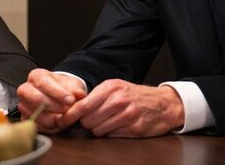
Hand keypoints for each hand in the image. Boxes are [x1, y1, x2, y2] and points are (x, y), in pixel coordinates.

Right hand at [16, 68, 86, 132]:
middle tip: (68, 110)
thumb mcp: (72, 85)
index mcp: (36, 76)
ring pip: (36, 115)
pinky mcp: (25, 119)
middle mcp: (25, 89)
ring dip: (54, 119)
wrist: (58, 98)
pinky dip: (50, 128)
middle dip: (55, 107)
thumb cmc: (63, 89)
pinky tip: (59, 123)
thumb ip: (76, 90)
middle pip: (36, 98)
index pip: (43, 83)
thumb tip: (80, 95)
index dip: (58, 93)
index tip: (71, 100)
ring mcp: (23, 105)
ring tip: (65, 117)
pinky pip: (36, 126)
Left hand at [58, 80, 183, 136]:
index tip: (61, 122)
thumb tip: (73, 109)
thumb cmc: (135, 95)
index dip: (69, 116)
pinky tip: (120, 125)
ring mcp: (127, 115)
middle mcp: (118, 100)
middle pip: (88, 121)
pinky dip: (112, 133)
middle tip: (96, 119)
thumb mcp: (115, 88)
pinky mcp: (134, 128)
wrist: (163, 103)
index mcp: (110, 88)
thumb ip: (96, 97)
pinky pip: (112, 136)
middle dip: (88, 123)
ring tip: (110, 121)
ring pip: (98, 131)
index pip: (83, 105)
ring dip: (100, 129)